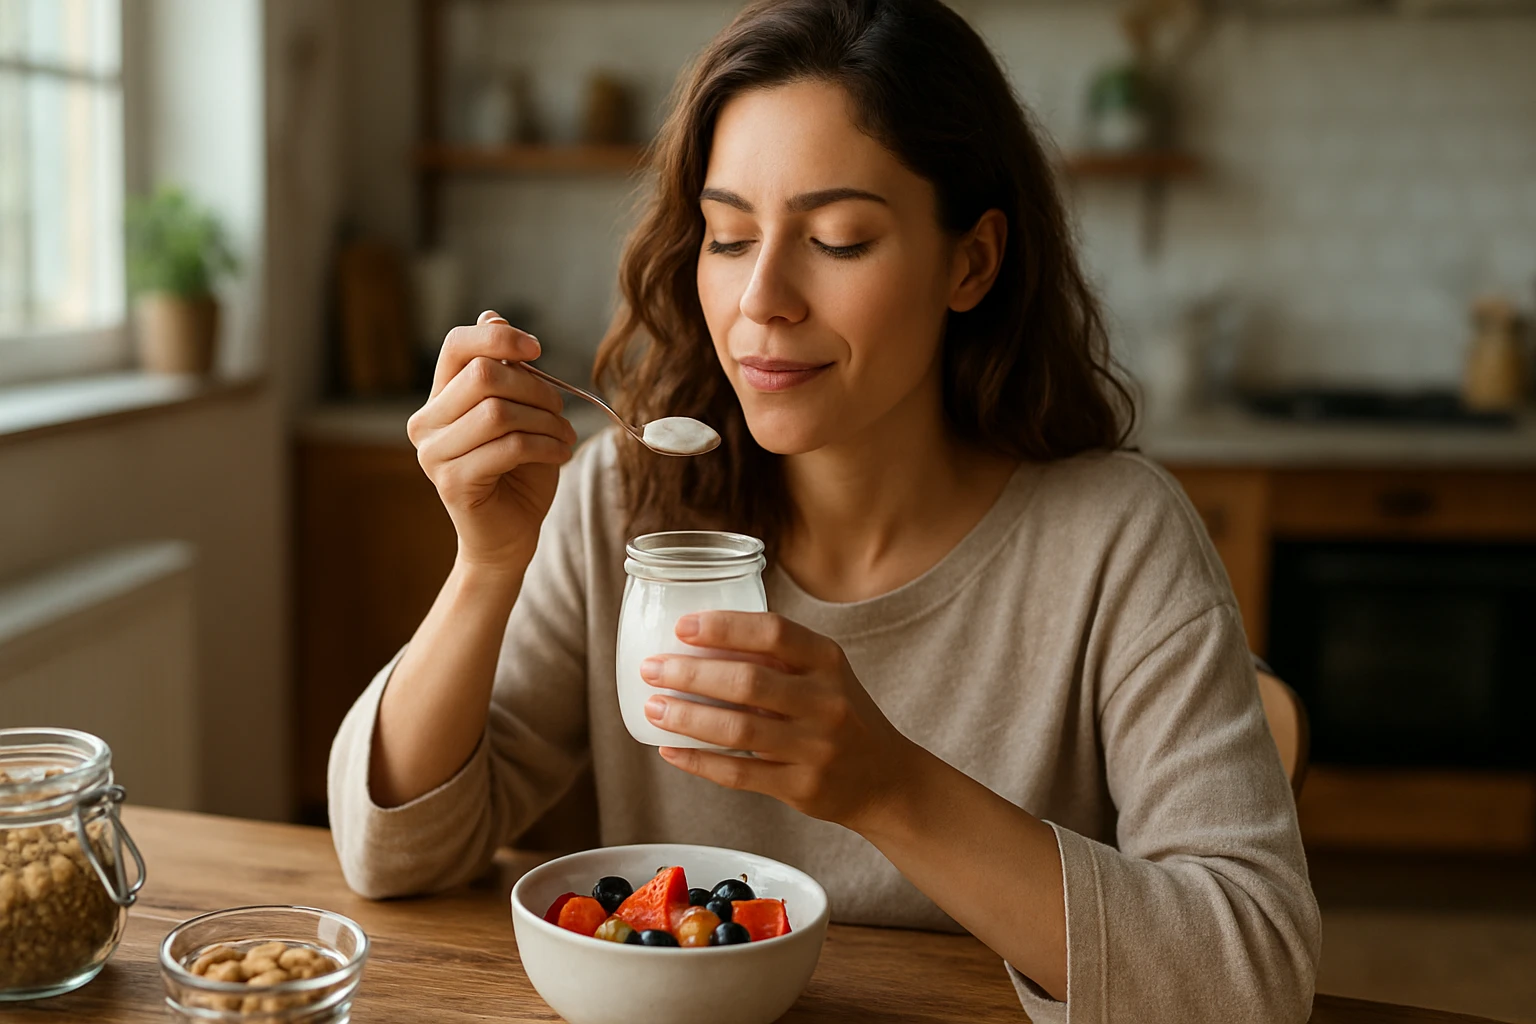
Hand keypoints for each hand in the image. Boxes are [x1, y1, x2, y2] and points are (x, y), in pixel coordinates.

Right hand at [408, 311, 577, 573]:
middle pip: (484, 375)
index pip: (457, 344)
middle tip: (560, 411)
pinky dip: (546, 446)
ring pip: (499, 412)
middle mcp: (426, 423)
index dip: (499, 337)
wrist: (508, 535)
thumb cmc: (517, 472)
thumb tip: (492, 314)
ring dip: (545, 421)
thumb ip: (505, 371)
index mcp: (439, 398)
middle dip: (536, 388)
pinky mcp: (454, 483)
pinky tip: (559, 455)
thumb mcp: (518, 412)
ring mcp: (434, 455)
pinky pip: (509, 447)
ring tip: (563, 436)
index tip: (536, 350)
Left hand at [641, 612, 917, 832]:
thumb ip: (776, 658)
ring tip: (653, 707)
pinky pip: (739, 774)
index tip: (682, 627)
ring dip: (687, 717)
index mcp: (828, 661)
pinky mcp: (802, 786)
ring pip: (739, 730)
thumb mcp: (824, 675)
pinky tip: (671, 750)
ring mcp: (816, 747)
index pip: (773, 632)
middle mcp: (826, 702)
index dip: (724, 627)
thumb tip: (698, 642)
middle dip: (690, 673)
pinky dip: (699, 761)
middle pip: (748, 681)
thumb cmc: (840, 716)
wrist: (885, 780)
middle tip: (652, 668)